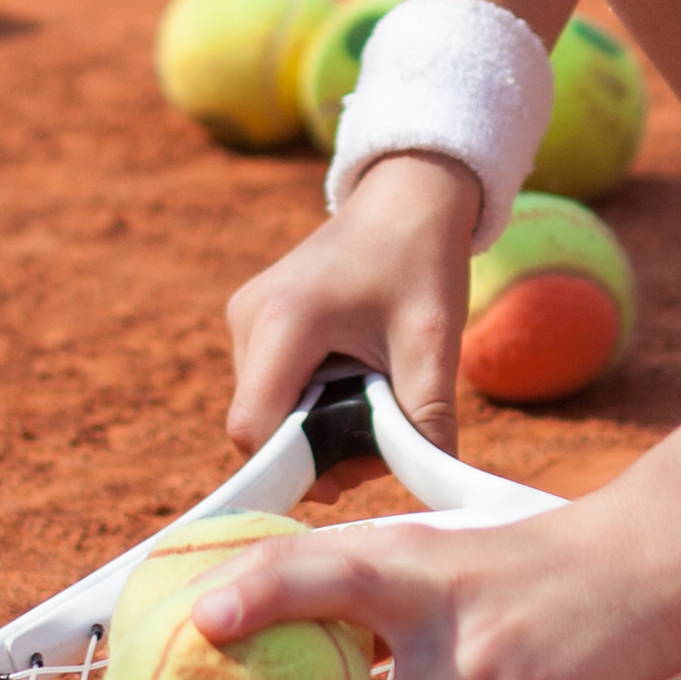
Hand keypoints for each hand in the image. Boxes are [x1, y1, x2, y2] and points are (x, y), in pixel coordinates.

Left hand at [194, 485, 680, 679]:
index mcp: (406, 555)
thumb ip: (392, 601)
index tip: (193, 622)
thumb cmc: (546, 569)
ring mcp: (480, 647)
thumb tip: (314, 651)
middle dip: (274, 679)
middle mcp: (432, 593)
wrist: (653, 555)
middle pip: (334, 622)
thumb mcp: (459, 567)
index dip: (250, 584)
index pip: (309, 560)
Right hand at [221, 152, 483, 450]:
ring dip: (315, 425)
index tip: (348, 478)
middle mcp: (248, 319)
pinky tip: (353, 379)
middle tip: (382, 438)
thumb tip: (430, 482)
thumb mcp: (435, 340)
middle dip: (316, 449)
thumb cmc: (421, 259)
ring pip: (265, 411)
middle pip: (260, 425)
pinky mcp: (253, 322)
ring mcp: (245, 319)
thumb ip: (428, 415)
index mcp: (284, 320)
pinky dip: (309, 401)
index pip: (254, 428)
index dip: (292, 468)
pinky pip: (270, 387)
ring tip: (374, 395)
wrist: (407, 198)